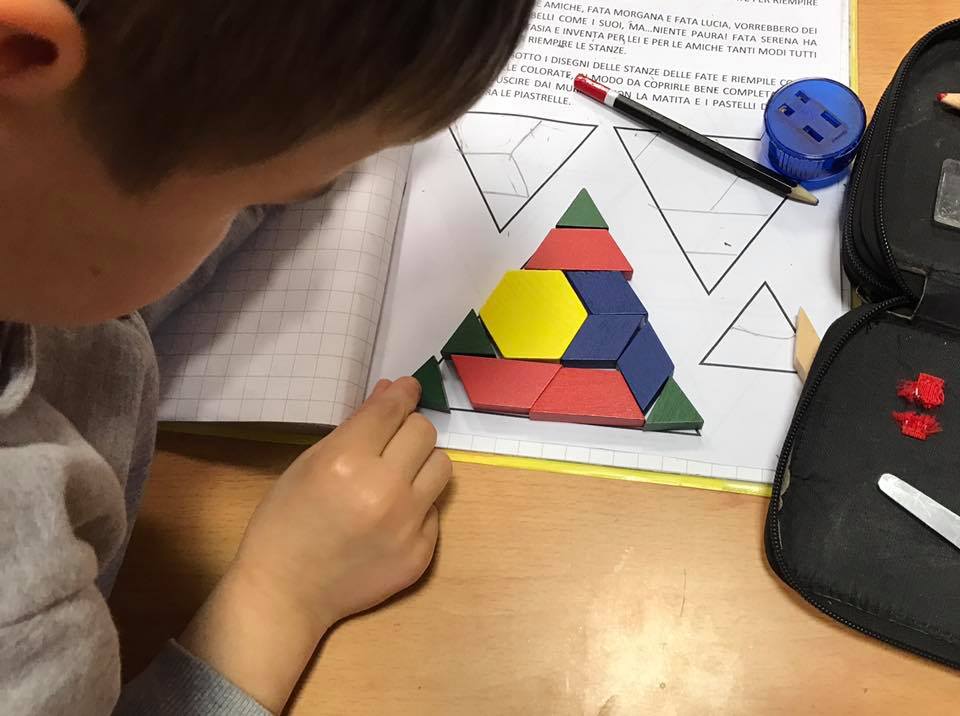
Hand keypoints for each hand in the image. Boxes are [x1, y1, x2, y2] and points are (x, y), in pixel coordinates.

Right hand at [236, 376, 450, 630]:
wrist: (286, 593)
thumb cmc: (286, 522)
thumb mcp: (309, 463)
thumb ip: (355, 427)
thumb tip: (392, 393)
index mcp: (347, 461)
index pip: (393, 409)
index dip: (403, 393)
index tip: (408, 389)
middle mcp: (385, 489)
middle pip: (424, 432)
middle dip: (409, 428)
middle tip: (392, 440)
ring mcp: (408, 524)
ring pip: (442, 466)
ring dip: (421, 463)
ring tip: (397, 476)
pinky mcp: (421, 553)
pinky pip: (434, 509)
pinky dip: (417, 505)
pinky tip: (389, 517)